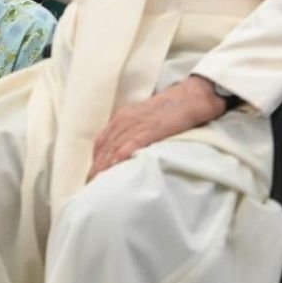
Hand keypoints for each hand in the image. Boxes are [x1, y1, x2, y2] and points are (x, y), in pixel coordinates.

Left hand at [89, 76, 225, 179]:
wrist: (191, 96)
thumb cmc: (172, 110)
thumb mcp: (145, 119)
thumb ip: (134, 132)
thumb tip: (127, 154)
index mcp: (122, 118)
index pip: (101, 142)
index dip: (95, 160)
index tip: (91, 175)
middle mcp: (124, 120)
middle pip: (103, 148)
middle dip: (96, 168)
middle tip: (89, 186)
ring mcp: (136, 124)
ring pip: (113, 148)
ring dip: (104, 167)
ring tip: (98, 184)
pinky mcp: (150, 128)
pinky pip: (131, 144)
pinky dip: (121, 156)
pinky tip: (115, 168)